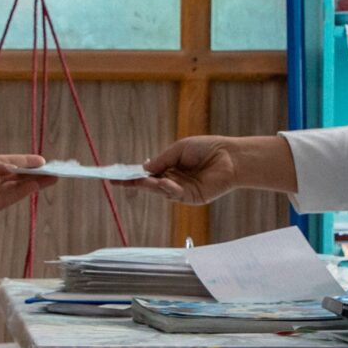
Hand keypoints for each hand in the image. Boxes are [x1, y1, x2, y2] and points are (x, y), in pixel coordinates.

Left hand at [0, 149, 56, 225]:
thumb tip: (13, 169)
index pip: (9, 164)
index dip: (26, 162)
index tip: (44, 161)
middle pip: (16, 178)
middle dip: (35, 175)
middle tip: (56, 171)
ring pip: (14, 190)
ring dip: (33, 184)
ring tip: (51, 178)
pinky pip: (5, 200)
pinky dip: (19, 193)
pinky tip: (33, 186)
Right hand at [129, 134, 297, 204]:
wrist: (231, 157)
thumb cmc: (208, 148)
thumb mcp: (179, 149)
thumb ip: (161, 160)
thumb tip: (143, 169)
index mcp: (170, 167)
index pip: (148, 173)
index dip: (133, 175)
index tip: (115, 177)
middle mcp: (174, 180)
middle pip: (150, 184)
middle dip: (136, 183)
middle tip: (122, 182)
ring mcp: (182, 190)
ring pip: (160, 191)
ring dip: (150, 185)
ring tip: (140, 180)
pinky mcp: (192, 198)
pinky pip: (175, 194)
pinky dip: (168, 188)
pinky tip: (165, 182)